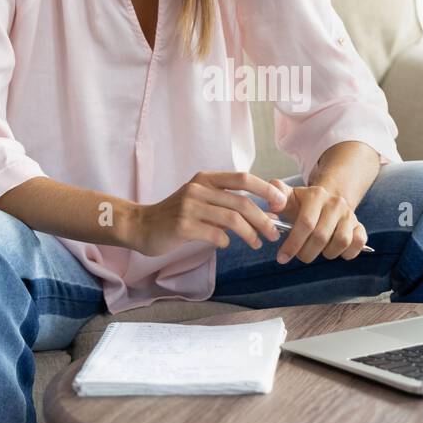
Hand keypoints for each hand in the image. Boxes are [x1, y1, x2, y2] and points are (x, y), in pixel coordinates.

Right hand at [131, 171, 288, 256]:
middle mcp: (198, 189)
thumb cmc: (176, 215)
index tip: (280, 203)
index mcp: (206, 179)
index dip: (265, 189)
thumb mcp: (201, 201)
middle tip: (273, 233)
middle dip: (263, 219)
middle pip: (242, 202)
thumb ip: (228, 204)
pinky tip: (226, 244)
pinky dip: (226, 241)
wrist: (141, 225)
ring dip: (250, 234)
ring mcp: (190, 206)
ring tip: (257, 243)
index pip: (243, 178)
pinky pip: (215, 235)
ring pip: (232, 219)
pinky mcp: (182, 226)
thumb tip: (265, 215)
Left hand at [274, 182, 367, 263]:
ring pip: (341, 241)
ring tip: (318, 251)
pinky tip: (335, 251)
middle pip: (321, 236)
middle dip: (307, 252)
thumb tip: (273, 206)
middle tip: (301, 256)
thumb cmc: (302, 206)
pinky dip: (348, 252)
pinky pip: (358, 242)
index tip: (282, 258)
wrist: (325, 202)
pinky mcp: (359, 225)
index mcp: (316, 195)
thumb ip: (276, 194)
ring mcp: (349, 215)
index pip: (306, 223)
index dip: (293, 244)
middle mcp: (335, 203)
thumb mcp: (287, 197)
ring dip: (327, 253)